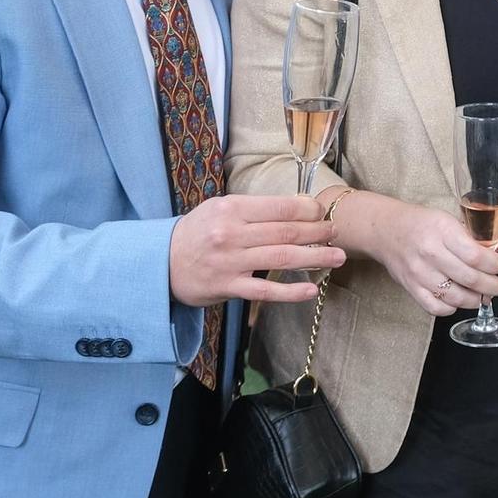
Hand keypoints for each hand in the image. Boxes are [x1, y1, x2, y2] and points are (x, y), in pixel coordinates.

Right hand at [169, 193, 345, 307]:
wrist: (160, 262)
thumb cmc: (197, 232)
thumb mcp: (220, 209)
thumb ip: (254, 209)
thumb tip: (296, 206)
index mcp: (232, 209)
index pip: (280, 207)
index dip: (308, 209)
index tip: (324, 211)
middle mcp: (232, 234)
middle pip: (286, 232)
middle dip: (318, 232)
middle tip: (338, 232)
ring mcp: (231, 262)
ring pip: (281, 258)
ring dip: (315, 258)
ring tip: (337, 257)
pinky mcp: (228, 287)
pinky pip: (265, 290)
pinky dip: (290, 291)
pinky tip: (311, 290)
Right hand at [373, 201, 497, 316]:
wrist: (386, 230)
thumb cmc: (422, 223)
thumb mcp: (451, 220)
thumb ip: (478, 235)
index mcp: (443, 231)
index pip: (477, 256)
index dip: (496, 265)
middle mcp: (430, 253)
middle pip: (471, 279)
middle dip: (494, 286)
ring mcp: (419, 274)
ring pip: (457, 297)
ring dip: (477, 300)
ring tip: (486, 295)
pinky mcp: (411, 288)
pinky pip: (437, 307)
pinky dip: (453, 308)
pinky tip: (461, 300)